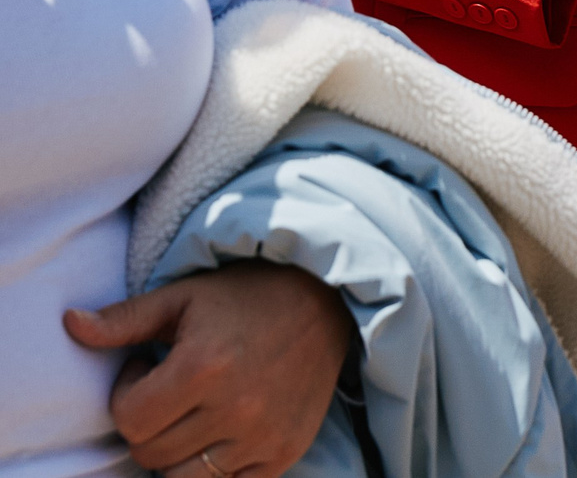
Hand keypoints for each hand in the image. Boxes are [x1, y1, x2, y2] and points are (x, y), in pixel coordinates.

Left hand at [63, 261, 352, 477]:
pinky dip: (213, 468)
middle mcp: (237, 407)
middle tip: (171, 390)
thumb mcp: (184, 297)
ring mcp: (263, 436)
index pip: (130, 420)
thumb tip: (70, 324)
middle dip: (149, 424)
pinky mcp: (284, 453)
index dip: (126, 395)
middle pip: (151, 453)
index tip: (146, 369)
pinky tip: (220, 430)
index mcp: (205, 367)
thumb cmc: (246, 296)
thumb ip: (126, 319)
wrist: (327, 302)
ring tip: (192, 414)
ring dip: (176, 452)